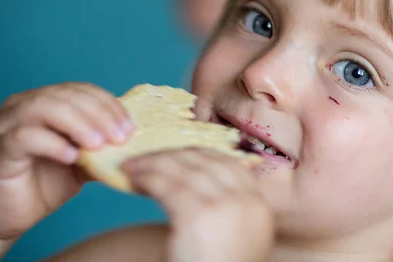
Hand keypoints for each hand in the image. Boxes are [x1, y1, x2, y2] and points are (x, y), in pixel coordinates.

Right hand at [0, 82, 132, 242]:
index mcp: (48, 101)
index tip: (130, 127)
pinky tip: (72, 157)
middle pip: (67, 95)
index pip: (83, 90)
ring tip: (99, 145)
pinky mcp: (0, 148)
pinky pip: (25, 137)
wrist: (14, 214)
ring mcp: (9, 124)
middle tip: (120, 137)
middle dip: (99, 114)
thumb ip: (103, 143)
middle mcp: (26, 105)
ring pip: (45, 107)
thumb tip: (137, 138)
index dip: (109, 105)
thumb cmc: (47, 182)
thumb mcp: (85, 159)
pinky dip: (53, 144)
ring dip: (79, 124)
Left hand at [122, 148, 272, 261]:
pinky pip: (167, 185)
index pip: (231, 164)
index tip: (178, 155)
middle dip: (175, 155)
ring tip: (133, 166)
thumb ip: (227, 207)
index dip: (201, 155)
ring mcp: (225, 205)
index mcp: (259, 207)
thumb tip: (195, 179)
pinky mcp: (198, 214)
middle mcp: (246, 202)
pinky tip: (134, 179)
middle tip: (149, 157)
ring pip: (185, 169)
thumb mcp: (233, 237)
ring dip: (155, 163)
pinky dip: (147, 178)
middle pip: (208, 162)